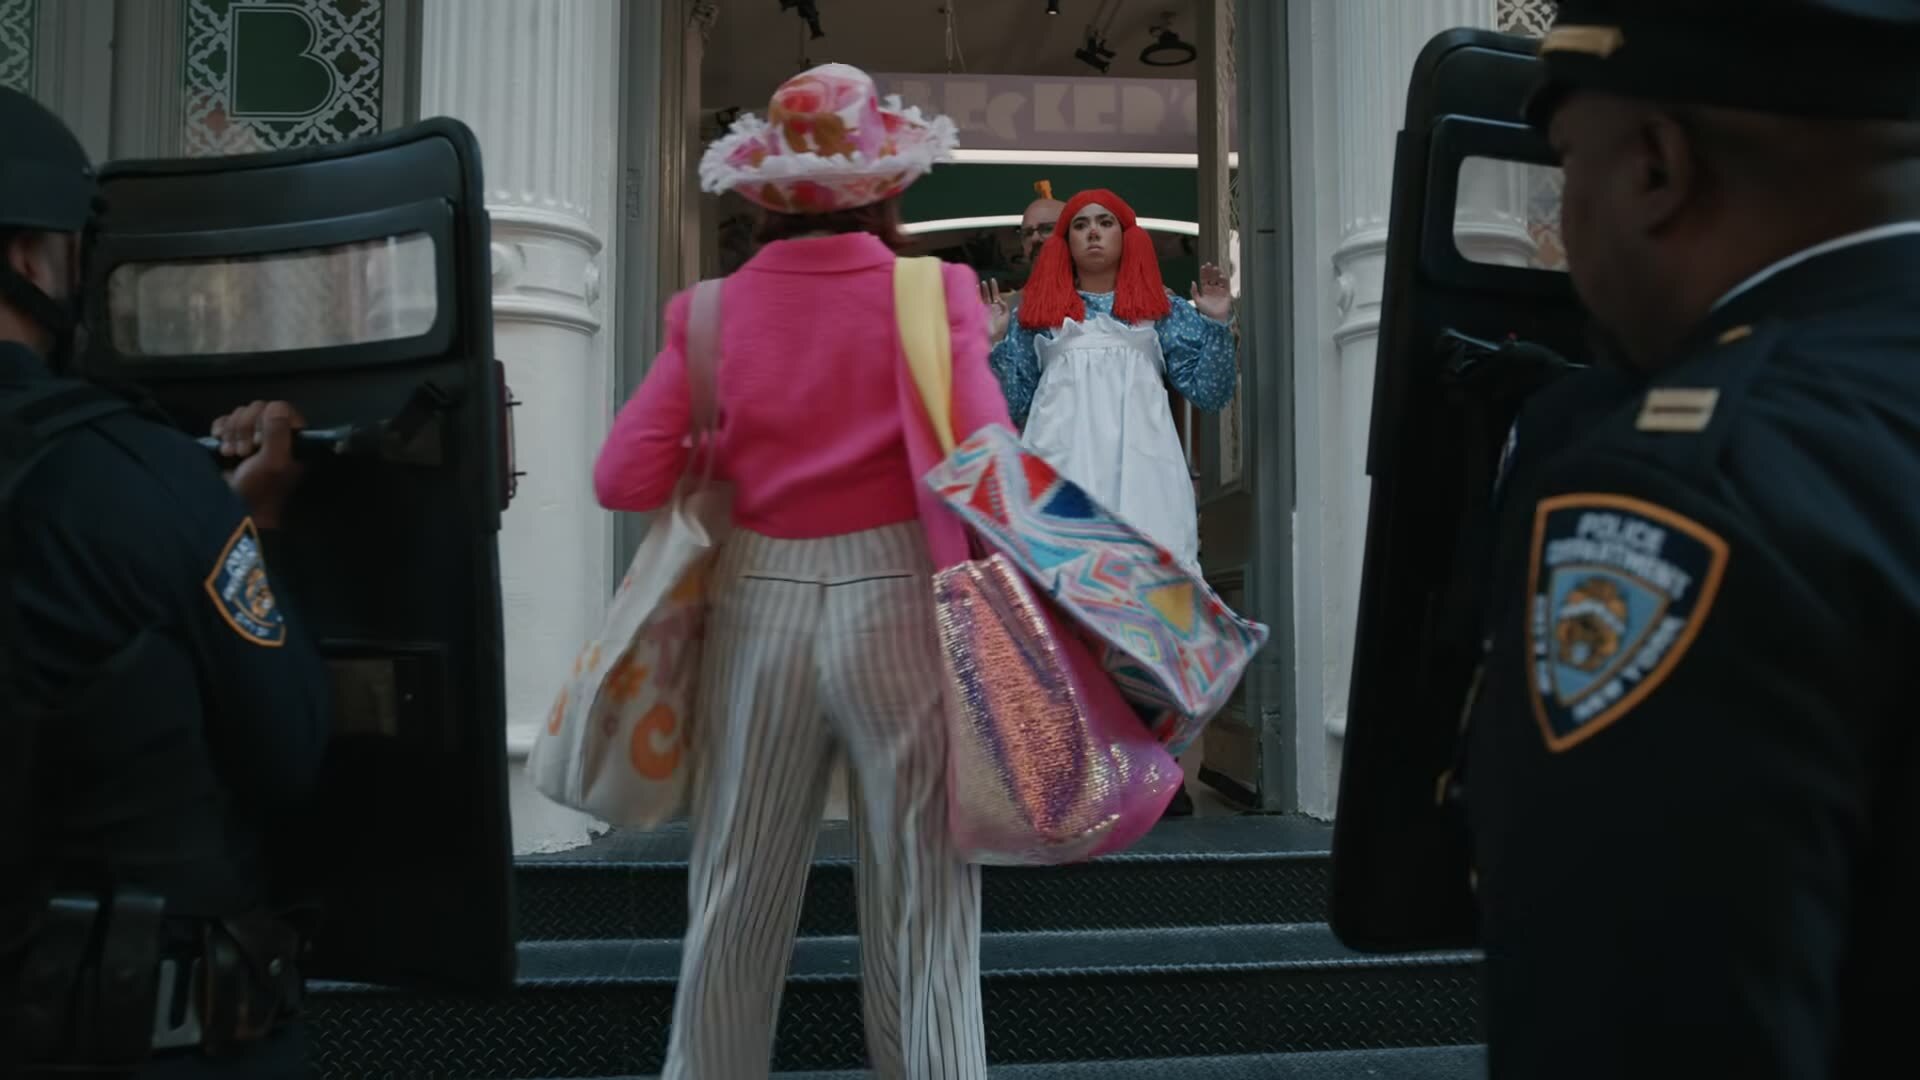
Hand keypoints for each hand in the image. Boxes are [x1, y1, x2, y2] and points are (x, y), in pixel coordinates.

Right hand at [211, 400, 307, 529]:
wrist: (233, 508)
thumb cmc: (258, 490)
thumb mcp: (274, 462)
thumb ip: (278, 433)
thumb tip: (275, 407)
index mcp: (292, 440)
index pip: (281, 409)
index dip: (266, 420)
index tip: (258, 440)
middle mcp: (275, 435)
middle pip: (258, 409)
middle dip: (245, 429)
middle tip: (243, 452)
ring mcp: (252, 436)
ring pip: (241, 414)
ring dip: (233, 433)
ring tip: (233, 454)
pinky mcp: (233, 438)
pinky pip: (226, 420)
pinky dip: (221, 430)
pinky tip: (221, 445)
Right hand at [980, 278, 1011, 341]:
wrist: (991, 337)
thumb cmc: (999, 329)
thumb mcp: (1006, 317)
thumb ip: (1004, 306)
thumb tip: (999, 299)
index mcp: (996, 308)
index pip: (995, 295)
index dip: (994, 287)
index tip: (992, 280)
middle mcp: (989, 308)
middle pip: (987, 295)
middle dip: (986, 288)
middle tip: (984, 282)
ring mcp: (982, 310)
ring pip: (980, 298)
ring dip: (980, 291)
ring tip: (980, 283)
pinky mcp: (977, 312)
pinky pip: (976, 302)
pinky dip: (975, 296)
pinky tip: (974, 290)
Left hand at [1191, 263, 1231, 321]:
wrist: (1215, 319)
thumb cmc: (1205, 311)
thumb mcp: (1197, 301)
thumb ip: (1194, 292)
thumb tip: (1192, 281)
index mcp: (1205, 289)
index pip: (1204, 278)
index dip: (1204, 272)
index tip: (1203, 266)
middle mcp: (1213, 288)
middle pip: (1212, 277)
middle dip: (1210, 271)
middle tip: (1209, 264)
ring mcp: (1220, 290)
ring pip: (1219, 279)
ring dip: (1217, 274)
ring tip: (1215, 269)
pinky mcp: (1226, 293)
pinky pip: (1226, 285)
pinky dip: (1224, 280)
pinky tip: (1221, 276)